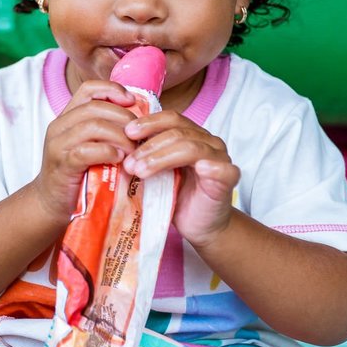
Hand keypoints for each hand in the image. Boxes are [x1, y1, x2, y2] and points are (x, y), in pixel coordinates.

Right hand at [32, 80, 137, 223]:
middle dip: (123, 117)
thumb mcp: (90, 146)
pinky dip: (107, 152)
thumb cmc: (77, 174)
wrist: (51, 203)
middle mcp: (60, 126)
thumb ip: (106, 131)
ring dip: (119, 136)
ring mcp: (58, 145)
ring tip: (132, 150)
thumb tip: (141, 120)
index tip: (132, 101)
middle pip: (95, 107)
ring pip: (92, 126)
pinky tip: (119, 159)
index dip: (112, 90)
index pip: (88, 89)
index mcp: (67, 117)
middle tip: (139, 135)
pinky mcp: (63, 165)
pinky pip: (86, 151)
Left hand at [122, 111, 240, 249]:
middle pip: (178, 131)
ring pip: (191, 147)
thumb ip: (146, 158)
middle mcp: (208, 142)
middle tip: (129, 162)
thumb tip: (118, 148)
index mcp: (191, 136)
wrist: (200, 227)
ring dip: (162, 158)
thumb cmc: (177, 198)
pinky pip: (221, 168)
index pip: (171, 119)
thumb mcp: (157, 174)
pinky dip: (210, 166)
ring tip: (141, 171)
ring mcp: (220, 158)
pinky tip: (199, 168)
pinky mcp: (229, 178)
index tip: (127, 132)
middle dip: (149, 146)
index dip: (149, 123)